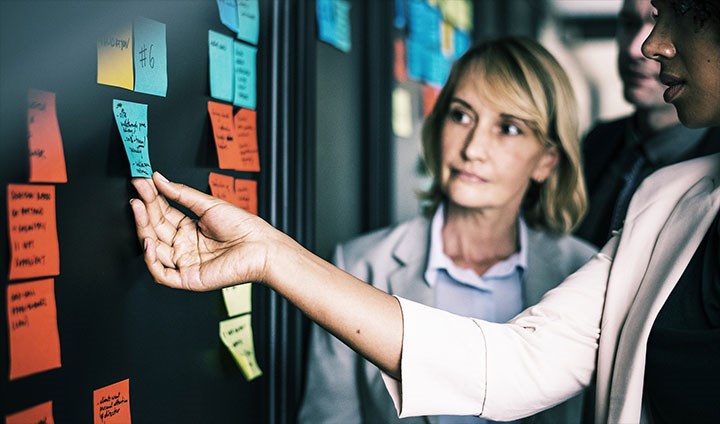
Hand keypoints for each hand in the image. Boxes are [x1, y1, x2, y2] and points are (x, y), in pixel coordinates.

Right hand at [130, 172, 277, 290]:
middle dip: (144, 211)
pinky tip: (148, 241)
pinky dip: (151, 260)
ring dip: (143, 230)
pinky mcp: (188, 278)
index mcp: (190, 230)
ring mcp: (185, 263)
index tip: (141, 182)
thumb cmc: (244, 228)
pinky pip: (162, 274)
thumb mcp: (209, 205)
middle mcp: (185, 247)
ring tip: (139, 209)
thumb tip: (159, 179)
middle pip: (155, 230)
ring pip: (154, 250)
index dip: (151, 199)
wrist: (261, 247)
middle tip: (137, 194)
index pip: (163, 214)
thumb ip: (181, 194)